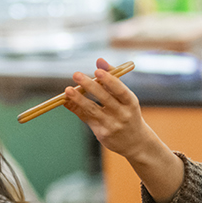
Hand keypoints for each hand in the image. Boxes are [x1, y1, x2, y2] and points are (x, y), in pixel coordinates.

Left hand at [66, 58, 184, 202]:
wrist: (135, 142)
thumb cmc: (128, 112)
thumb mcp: (125, 97)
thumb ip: (112, 78)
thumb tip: (99, 60)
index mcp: (131, 102)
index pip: (120, 90)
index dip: (109, 80)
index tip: (97, 71)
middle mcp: (123, 114)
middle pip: (105, 99)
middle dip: (90, 86)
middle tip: (76, 75)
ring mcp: (112, 125)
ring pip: (92, 110)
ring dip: (79, 99)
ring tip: (68, 90)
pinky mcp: (102, 133)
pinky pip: (86, 118)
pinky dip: (76, 108)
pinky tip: (66, 100)